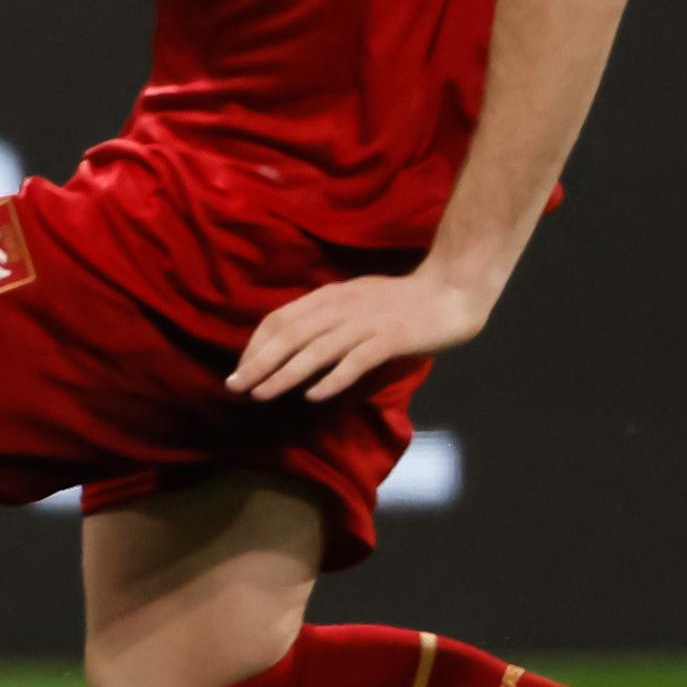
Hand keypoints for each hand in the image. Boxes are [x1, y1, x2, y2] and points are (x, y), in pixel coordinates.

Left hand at [229, 265, 492, 403]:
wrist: (451, 290)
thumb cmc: (402, 301)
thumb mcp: (355, 300)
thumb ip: (326, 316)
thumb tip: (291, 340)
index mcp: (329, 296)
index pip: (280, 319)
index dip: (256, 345)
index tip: (239, 369)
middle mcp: (341, 307)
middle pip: (290, 335)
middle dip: (259, 362)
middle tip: (235, 387)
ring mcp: (366, 323)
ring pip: (316, 350)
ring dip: (284, 374)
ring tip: (261, 394)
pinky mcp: (390, 339)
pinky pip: (356, 361)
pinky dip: (332, 378)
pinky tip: (313, 396)